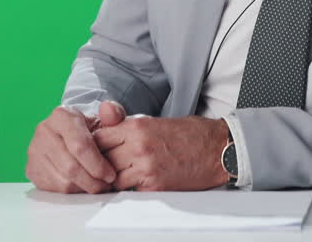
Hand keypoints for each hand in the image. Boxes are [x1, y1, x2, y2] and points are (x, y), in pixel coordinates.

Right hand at [26, 101, 125, 192]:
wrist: (67, 134)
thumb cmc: (88, 129)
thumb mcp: (104, 119)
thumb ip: (114, 114)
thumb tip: (108, 109)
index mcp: (61, 115)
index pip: (80, 145)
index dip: (98, 165)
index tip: (111, 174)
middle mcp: (43, 131)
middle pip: (71, 167)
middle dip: (93, 181)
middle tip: (106, 185)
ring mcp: (34, 150)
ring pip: (63, 181)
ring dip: (83, 188)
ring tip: (97, 185)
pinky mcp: (31, 168)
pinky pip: (54, 189)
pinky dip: (72, 192)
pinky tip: (82, 186)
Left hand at [93, 115, 229, 190]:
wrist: (216, 149)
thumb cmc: (187, 134)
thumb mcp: (152, 121)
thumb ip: (126, 127)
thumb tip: (102, 130)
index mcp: (136, 127)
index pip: (99, 138)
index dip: (95, 144)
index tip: (96, 148)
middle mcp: (138, 147)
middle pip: (102, 159)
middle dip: (101, 162)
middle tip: (103, 164)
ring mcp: (146, 168)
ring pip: (113, 178)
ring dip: (113, 178)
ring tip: (118, 175)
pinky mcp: (155, 186)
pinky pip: (130, 190)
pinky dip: (129, 187)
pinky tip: (135, 181)